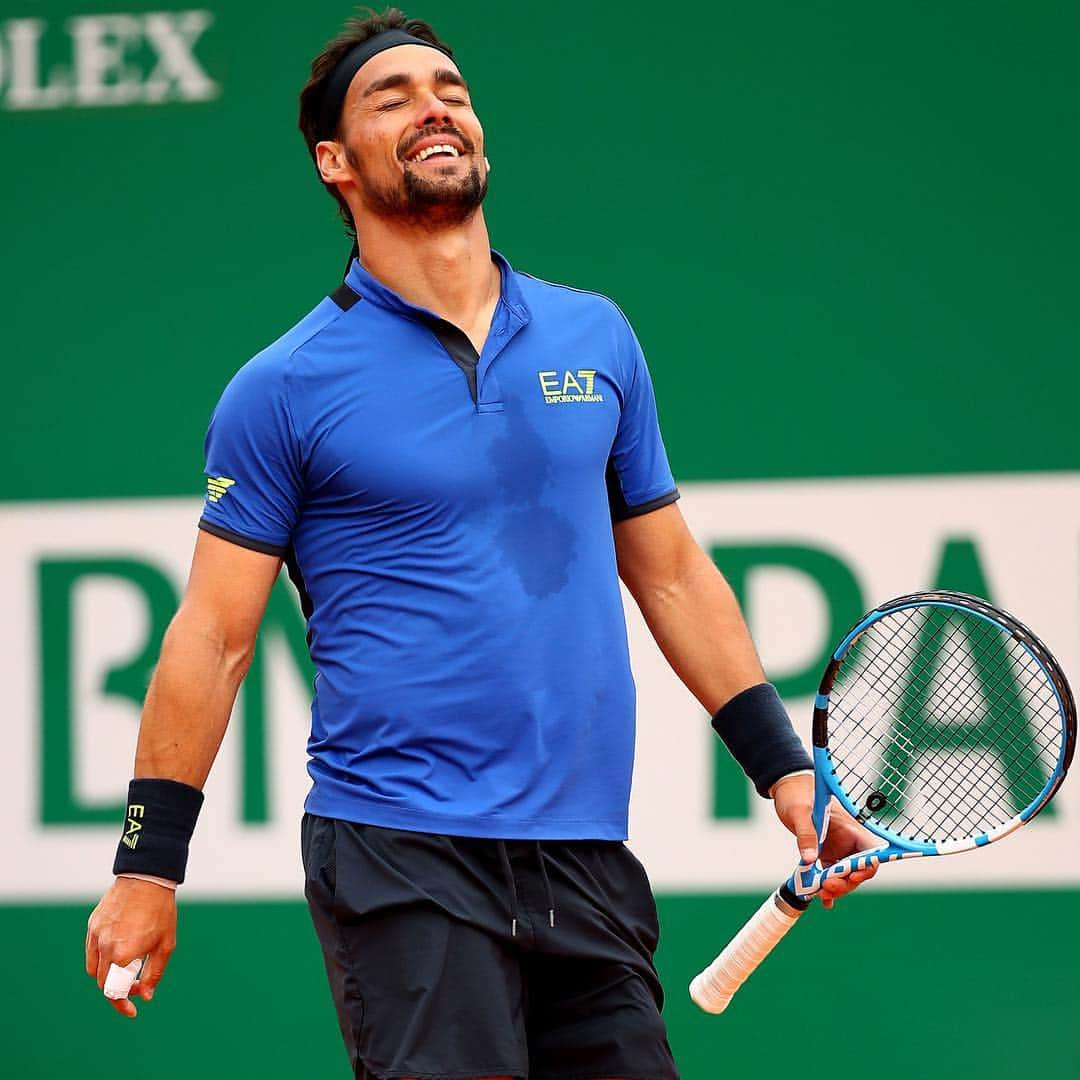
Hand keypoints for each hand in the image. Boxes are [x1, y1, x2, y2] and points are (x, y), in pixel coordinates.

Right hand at [86, 878, 176, 1017]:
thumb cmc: (160, 911)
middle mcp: (104, 947)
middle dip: (118, 989)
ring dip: (108, 975)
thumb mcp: (165, 944)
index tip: (132, 1010)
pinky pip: (91, 950)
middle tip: (136, 986)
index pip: (113, 992)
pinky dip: (101, 958)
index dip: (123, 1004)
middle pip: (103, 983)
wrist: (148, 877)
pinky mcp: (92, 924)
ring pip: (94, 968)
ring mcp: (95, 935)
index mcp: (122, 954)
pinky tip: (117, 953)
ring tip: (128, 967)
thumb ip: (154, 973)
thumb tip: (145, 996)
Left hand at [770, 774, 877, 909]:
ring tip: (819, 893)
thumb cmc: (797, 794)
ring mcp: (837, 849)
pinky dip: (827, 888)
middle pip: (858, 871)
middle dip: (845, 883)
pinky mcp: (825, 854)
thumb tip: (809, 859)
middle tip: (826, 888)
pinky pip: (831, 875)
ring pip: (844, 876)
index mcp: (850, 829)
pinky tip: (822, 900)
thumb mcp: (800, 812)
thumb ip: (806, 834)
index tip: (852, 877)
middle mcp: (848, 841)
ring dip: (835, 888)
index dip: (866, 868)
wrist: (786, 788)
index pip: (871, 853)